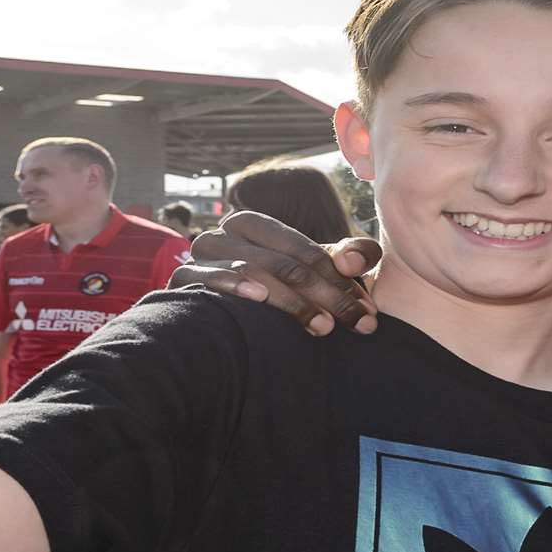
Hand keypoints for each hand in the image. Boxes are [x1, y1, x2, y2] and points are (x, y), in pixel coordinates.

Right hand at [172, 210, 381, 335]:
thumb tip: (356, 261)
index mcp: (253, 225)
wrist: (208, 323)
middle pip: (286, 264)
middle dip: (327, 296)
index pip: (306, 251)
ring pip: (255, 271)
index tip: (368, 310)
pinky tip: (259, 297)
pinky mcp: (183, 280)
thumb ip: (347, 256)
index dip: (342, 280)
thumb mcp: (311, 271)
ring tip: (323, 326)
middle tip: (356, 324)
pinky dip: (234, 286)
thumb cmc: (270, 292)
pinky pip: (209, 279)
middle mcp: (224, 235)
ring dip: (292, 301)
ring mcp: (201, 256)